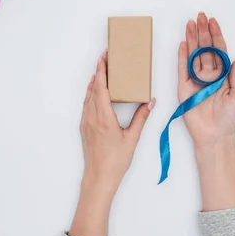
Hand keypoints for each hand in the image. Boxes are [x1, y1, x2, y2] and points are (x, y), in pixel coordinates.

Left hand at [69, 51, 155, 235]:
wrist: (98, 178)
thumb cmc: (116, 161)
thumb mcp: (132, 138)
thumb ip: (141, 118)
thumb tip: (150, 102)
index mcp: (104, 117)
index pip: (101, 87)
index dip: (102, 71)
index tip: (104, 57)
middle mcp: (91, 117)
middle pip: (93, 88)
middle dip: (99, 72)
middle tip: (105, 58)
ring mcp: (85, 122)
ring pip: (88, 96)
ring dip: (94, 82)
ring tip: (102, 71)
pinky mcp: (83, 127)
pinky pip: (87, 104)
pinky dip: (92, 94)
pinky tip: (97, 92)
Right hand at [179, 13, 234, 149]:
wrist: (214, 136)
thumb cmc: (229, 119)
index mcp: (223, 75)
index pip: (219, 51)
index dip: (217, 36)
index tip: (213, 22)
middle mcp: (209, 75)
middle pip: (205, 49)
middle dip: (203, 32)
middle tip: (200, 16)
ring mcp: (195, 80)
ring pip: (194, 54)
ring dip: (192, 39)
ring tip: (190, 24)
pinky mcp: (184, 87)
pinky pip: (182, 68)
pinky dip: (182, 56)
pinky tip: (183, 43)